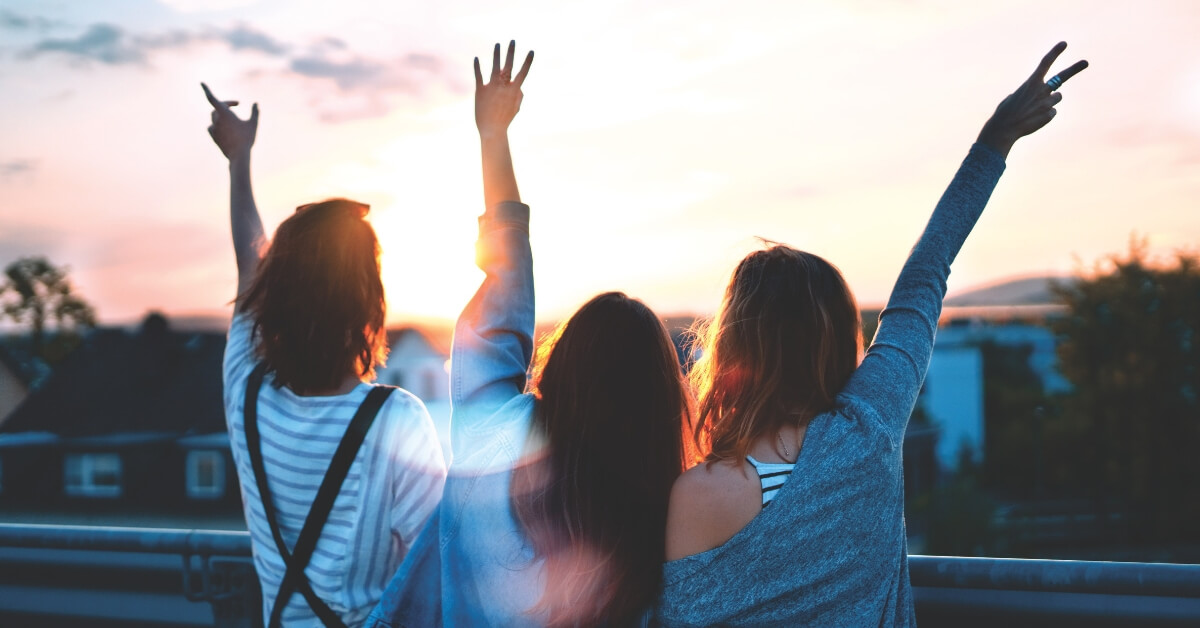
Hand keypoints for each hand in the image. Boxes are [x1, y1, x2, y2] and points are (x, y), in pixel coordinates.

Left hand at [202, 82, 258, 161]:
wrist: (239, 156)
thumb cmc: (246, 138)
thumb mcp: (253, 124)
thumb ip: (254, 113)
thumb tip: (256, 104)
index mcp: (224, 113)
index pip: (212, 98)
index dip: (206, 90)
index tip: (201, 83)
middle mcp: (216, 120)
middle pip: (217, 108)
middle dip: (226, 104)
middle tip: (236, 104)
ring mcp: (214, 129)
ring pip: (214, 117)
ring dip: (222, 115)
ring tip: (232, 118)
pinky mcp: (213, 137)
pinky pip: (212, 127)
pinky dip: (217, 125)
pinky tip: (224, 128)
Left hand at [474, 41, 532, 138]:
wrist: (491, 130)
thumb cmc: (505, 120)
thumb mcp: (516, 108)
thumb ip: (519, 96)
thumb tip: (519, 86)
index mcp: (514, 91)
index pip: (523, 73)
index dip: (528, 62)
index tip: (532, 51)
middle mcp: (503, 86)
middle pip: (509, 65)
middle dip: (511, 52)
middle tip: (513, 40)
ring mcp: (492, 87)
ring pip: (494, 66)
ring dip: (496, 54)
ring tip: (498, 44)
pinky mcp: (480, 90)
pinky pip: (478, 75)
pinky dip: (477, 66)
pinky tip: (476, 58)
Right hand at [977, 42, 1087, 157]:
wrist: (1004, 129)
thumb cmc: (1004, 113)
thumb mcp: (1013, 97)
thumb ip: (1026, 94)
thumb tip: (1034, 98)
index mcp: (1031, 82)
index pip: (1045, 63)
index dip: (1055, 52)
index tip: (1064, 44)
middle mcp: (1042, 90)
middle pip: (1062, 77)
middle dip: (1075, 69)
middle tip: (1085, 62)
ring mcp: (1047, 102)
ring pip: (1057, 98)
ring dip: (1049, 102)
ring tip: (1034, 110)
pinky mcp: (1050, 114)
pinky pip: (1052, 112)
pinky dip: (1045, 115)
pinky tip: (1033, 119)